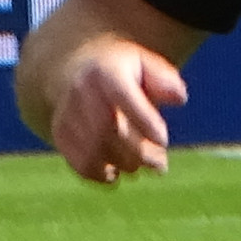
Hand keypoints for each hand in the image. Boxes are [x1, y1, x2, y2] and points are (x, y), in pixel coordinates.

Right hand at [46, 35, 191, 181]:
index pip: (122, 94)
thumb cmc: (121, 72)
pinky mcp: (60, 134)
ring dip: (123, 165)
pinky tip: (116, 173)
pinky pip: (80, 162)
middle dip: (138, 151)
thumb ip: (165, 80)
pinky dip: (101, 175)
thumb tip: (179, 98)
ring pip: (95, 150)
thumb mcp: (144, 65)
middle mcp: (81, 90)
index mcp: (105, 70)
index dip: (143, 119)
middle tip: (160, 165)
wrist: (74, 71)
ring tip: (140, 167)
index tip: (163, 139)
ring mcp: (67, 113)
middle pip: (108, 128)